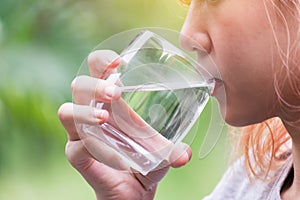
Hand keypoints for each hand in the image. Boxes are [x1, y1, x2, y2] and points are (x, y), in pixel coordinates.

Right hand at [58, 50, 191, 199]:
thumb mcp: (160, 151)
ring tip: (104, 117)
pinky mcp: (77, 155)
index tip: (120, 62)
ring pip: (67, 112)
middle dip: (95, 84)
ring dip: (85, 112)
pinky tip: (119, 158)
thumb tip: (185, 154)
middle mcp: (91, 113)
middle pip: (79, 85)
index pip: (96, 70)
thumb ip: (172, 150)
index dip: (102, 60)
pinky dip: (96, 149)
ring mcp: (81, 134)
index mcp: (110, 102)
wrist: (132, 190)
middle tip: (116, 93)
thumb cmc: (144, 161)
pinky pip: (78, 147)